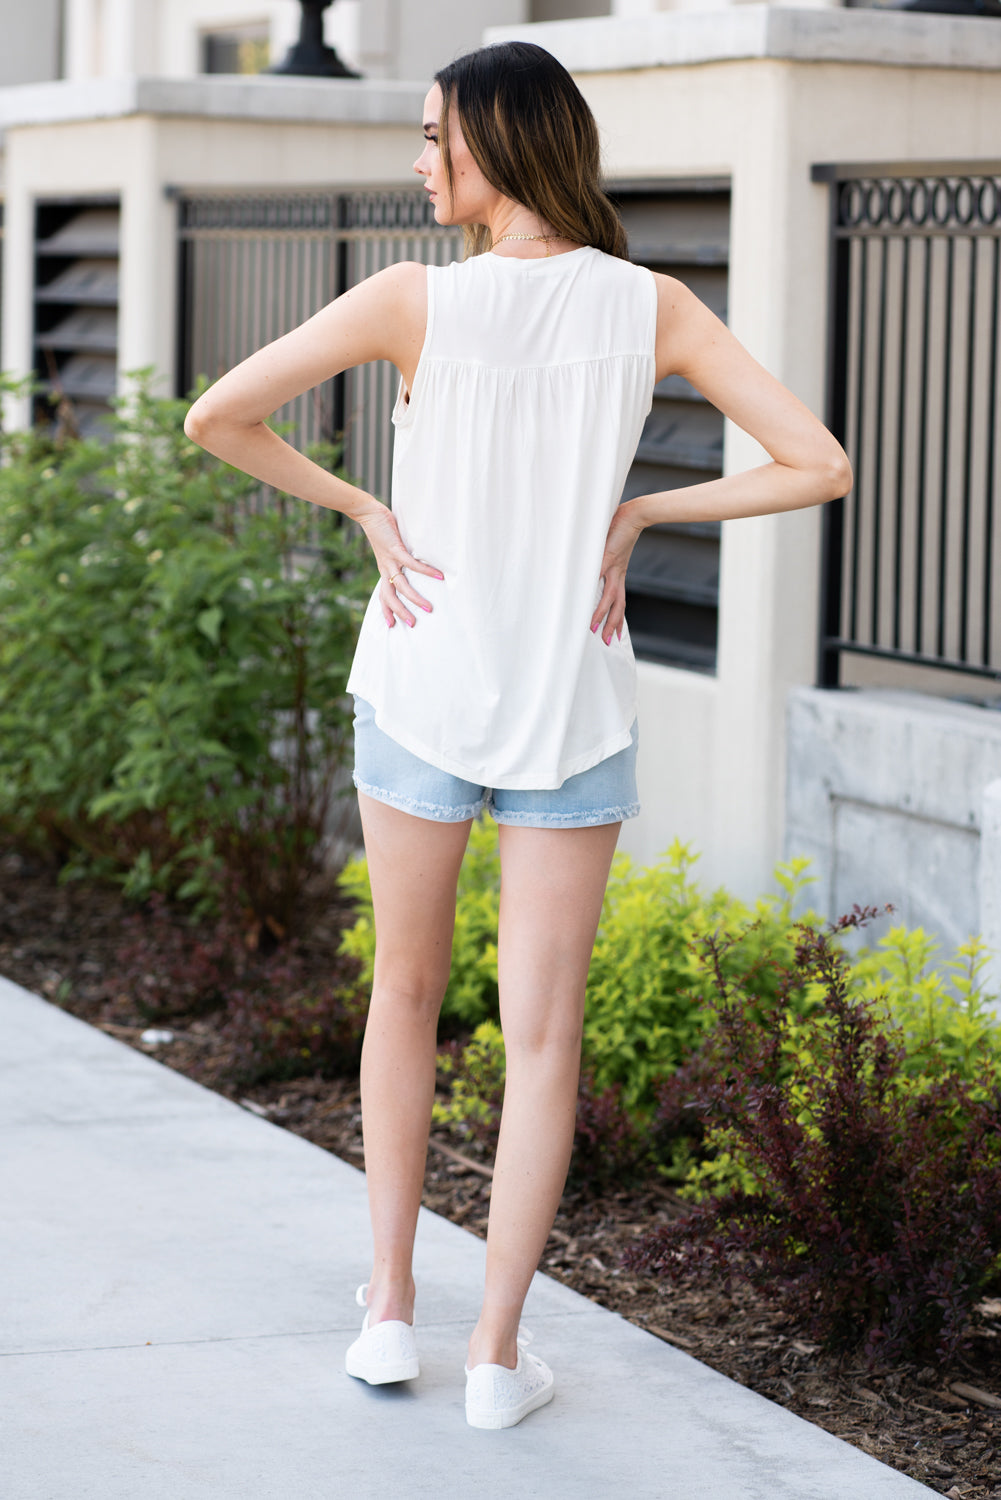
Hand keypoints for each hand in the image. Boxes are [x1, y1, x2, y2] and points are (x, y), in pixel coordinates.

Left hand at [357, 502, 442, 627]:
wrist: (367, 513)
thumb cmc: (381, 530)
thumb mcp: (389, 549)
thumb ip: (398, 558)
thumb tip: (411, 563)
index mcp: (384, 570)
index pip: (383, 596)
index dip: (386, 611)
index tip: (391, 626)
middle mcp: (385, 568)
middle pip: (390, 596)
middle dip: (400, 611)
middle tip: (413, 624)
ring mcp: (390, 560)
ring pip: (401, 585)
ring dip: (414, 598)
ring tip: (428, 607)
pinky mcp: (395, 549)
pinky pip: (411, 564)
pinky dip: (425, 571)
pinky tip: (438, 576)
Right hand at [590, 503, 644, 644]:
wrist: (635, 514)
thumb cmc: (620, 527)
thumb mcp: (611, 548)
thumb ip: (601, 557)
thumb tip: (591, 565)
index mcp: (618, 573)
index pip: (618, 601)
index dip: (616, 618)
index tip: (615, 635)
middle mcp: (617, 573)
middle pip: (616, 604)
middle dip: (611, 624)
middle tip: (607, 643)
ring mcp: (612, 566)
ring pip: (609, 596)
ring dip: (601, 614)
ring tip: (592, 628)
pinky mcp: (607, 556)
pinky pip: (596, 576)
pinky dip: (590, 588)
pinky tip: (582, 600)